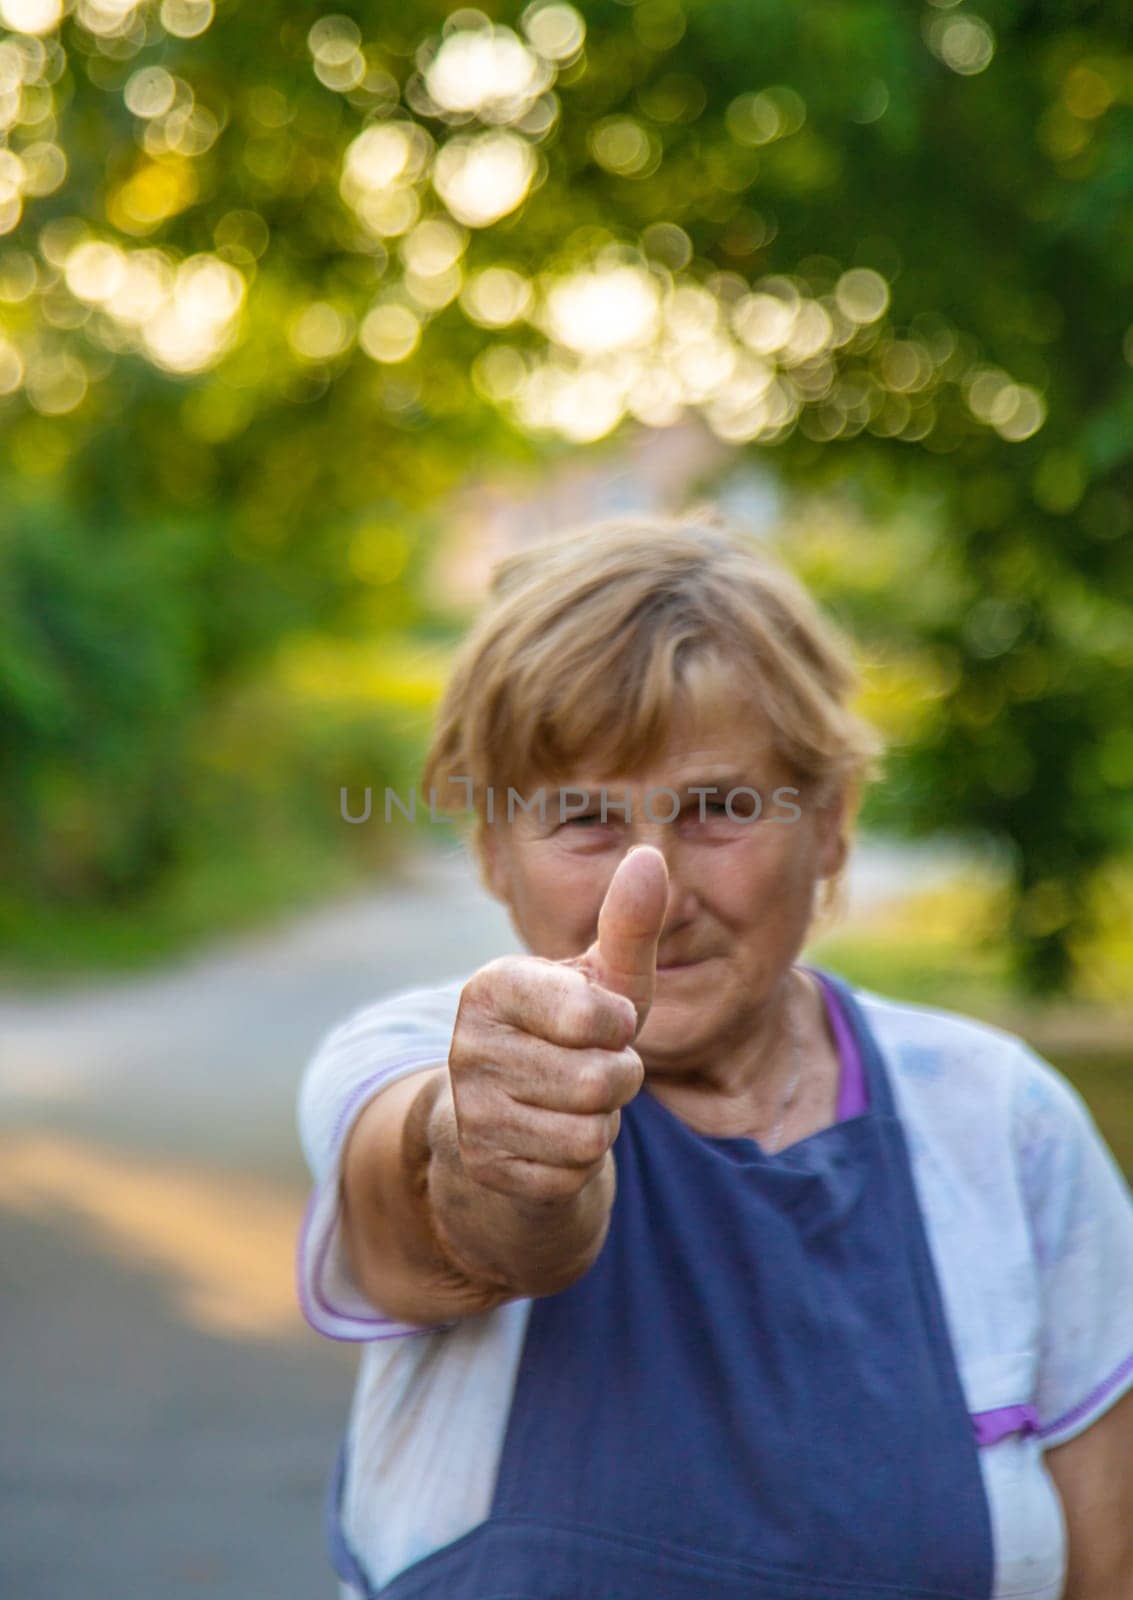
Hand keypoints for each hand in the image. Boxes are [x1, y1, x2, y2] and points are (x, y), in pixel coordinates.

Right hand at [444, 846, 668, 1204]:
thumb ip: (630, 923)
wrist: (512, 1115)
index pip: (590, 1015)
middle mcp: (466, 1047)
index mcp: (491, 986)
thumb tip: (650, 856)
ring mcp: (469, 1112)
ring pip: (588, 1132)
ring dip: (602, 1120)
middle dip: (619, 1079)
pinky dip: (581, 1160)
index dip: (618, 1024)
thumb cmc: (571, 1033)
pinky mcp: (482, 1166)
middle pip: (599, 1080)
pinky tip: (554, 1137)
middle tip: (591, 1065)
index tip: (601, 1019)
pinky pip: (572, 1172)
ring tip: (573, 1099)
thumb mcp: (604, 980)